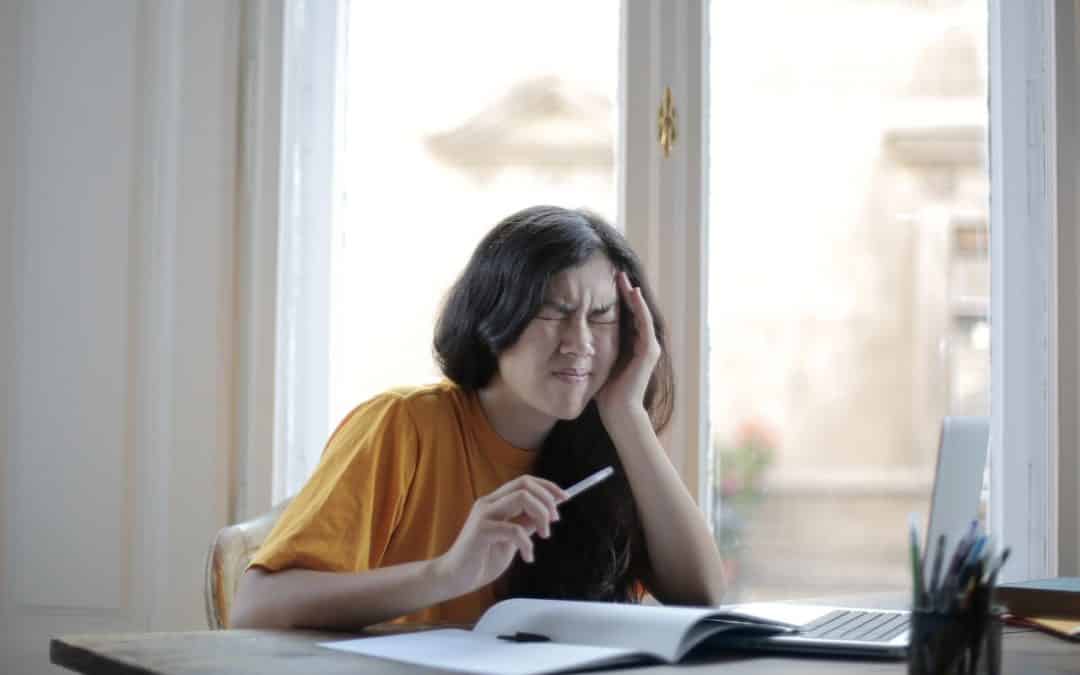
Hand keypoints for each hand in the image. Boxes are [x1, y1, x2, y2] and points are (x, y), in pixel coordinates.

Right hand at [433, 475, 567, 596]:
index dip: (547, 486)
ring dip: (541, 515)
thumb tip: (545, 514)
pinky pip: (515, 529)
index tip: (564, 498)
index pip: (525, 482)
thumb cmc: (481, 560)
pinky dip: (528, 543)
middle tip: (554, 520)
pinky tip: (528, 557)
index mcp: (495, 502)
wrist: (455, 578)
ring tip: (544, 535)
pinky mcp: (481, 530)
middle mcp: (488, 502)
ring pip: (522, 498)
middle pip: (525, 484)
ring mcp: (484, 514)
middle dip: (547, 499)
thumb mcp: (510, 540)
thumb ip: (524, 525)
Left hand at [594, 271, 660, 422]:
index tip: (604, 282)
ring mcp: (649, 346)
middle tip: (616, 273)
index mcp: (630, 345)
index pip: (624, 316)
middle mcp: (642, 343)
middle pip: (634, 310)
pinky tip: (632, 293)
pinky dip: (639, 307)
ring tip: (623, 278)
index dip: (616, 299)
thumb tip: (572, 339)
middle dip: (625, 292)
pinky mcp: (650, 351)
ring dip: (633, 294)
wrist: (618, 411)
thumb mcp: (596, 362)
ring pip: (641, 313)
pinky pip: (644, 323)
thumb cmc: (606, 392)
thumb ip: (591, 349)